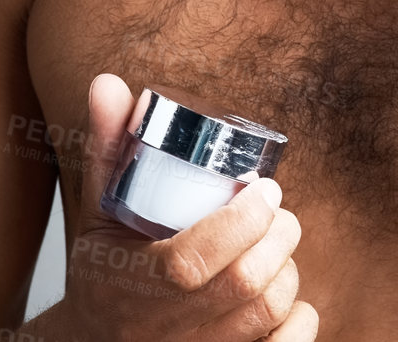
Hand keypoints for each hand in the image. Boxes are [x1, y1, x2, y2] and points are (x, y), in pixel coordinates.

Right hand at [45, 73, 316, 341]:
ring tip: (279, 247)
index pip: (193, 263)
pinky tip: (292, 300)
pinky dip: (300, 324)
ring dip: (288, 273)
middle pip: (244, 287)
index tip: (265, 189)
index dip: (241, 224)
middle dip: (278, 240)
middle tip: (281, 214)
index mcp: (132, 289)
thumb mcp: (98, 213)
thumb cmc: (103, 275)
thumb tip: (109, 81)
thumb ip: (107, 148)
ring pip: (266, 316)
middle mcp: (165, 332)